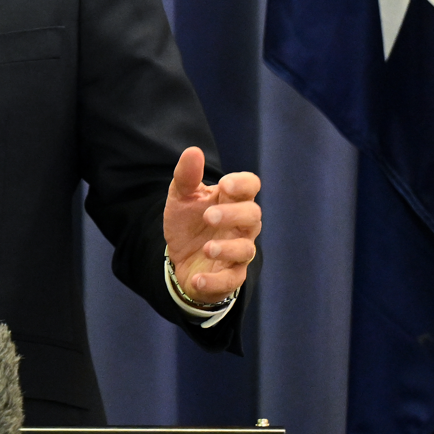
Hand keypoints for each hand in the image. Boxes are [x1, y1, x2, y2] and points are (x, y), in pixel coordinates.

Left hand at [162, 146, 260, 306]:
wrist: (180, 258)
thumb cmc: (189, 222)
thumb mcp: (181, 197)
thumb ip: (186, 176)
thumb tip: (193, 151)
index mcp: (232, 201)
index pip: (250, 186)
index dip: (243, 185)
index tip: (225, 185)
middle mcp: (241, 226)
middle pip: (253, 216)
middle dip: (234, 215)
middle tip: (209, 216)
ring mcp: (238, 251)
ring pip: (246, 249)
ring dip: (227, 249)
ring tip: (206, 248)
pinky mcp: (230, 276)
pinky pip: (232, 280)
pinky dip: (215, 281)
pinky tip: (197, 279)